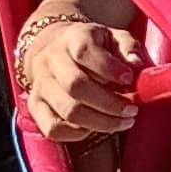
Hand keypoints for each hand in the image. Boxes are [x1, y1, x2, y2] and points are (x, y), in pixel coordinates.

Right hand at [16, 9, 139, 141]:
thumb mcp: (113, 37)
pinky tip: (94, 128)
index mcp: (72, 38)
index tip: (129, 79)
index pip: (85, 51)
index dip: (110, 68)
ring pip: (68, 111)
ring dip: (100, 122)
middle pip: (76, 86)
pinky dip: (77, 134)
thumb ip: (127, 47)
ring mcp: (41, 84)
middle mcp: (52, 60)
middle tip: (131, 110)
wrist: (52, 47)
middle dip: (110, 103)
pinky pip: (52, 128)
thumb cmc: (92, 46)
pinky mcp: (35, 105)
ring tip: (121, 122)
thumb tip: (135, 64)